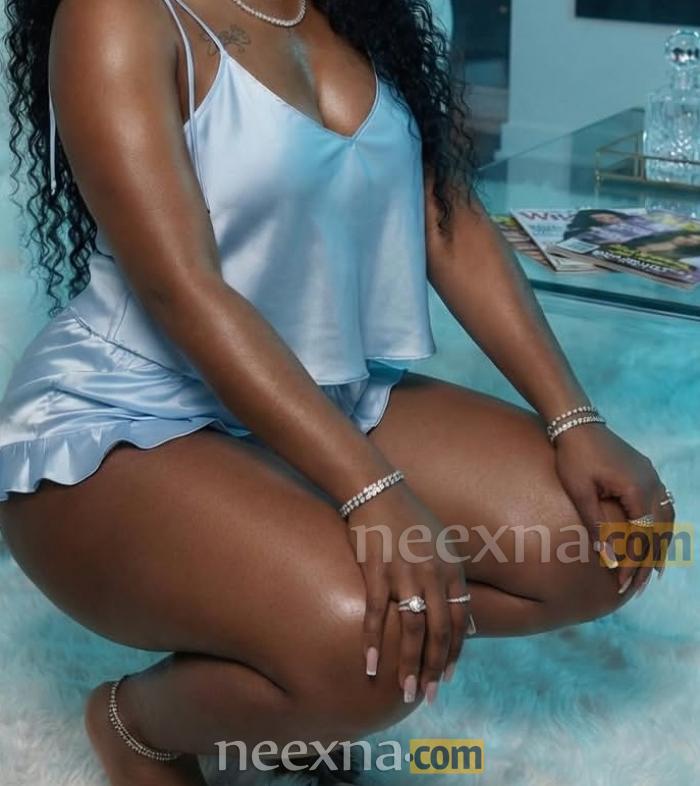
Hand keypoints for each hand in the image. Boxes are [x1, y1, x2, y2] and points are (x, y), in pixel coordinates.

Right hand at [345, 481, 469, 703]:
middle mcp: (433, 574)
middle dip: (432, 668)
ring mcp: (405, 573)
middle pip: (438, 632)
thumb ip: (451, 578)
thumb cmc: (408, 518)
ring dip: (407, 664)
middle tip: (425, 695)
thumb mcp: (441, 544)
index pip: (459, 621)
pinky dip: (372, 641)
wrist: (378, 491)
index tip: (445, 677)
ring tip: (402, 690)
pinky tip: (369, 664)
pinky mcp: (377, 570)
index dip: (453, 653)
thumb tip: (463, 613)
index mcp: (451, 570)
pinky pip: (375, 613)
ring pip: (411, 629)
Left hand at [553, 422, 674, 594]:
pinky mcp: (645, 472)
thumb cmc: (573, 456)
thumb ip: (597, 526)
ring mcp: (651, 477)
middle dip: (646, 563)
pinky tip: (653, 540)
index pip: (642, 537)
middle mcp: (651, 484)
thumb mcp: (580, 493)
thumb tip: (610, 559)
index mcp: (637, 490)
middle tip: (635, 588)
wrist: (575, 423)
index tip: (622, 586)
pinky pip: (661, 506)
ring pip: (665, 521)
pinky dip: (659, 527)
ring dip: (659, 547)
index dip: (634, 564)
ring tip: (652, 573)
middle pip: (658, 533)